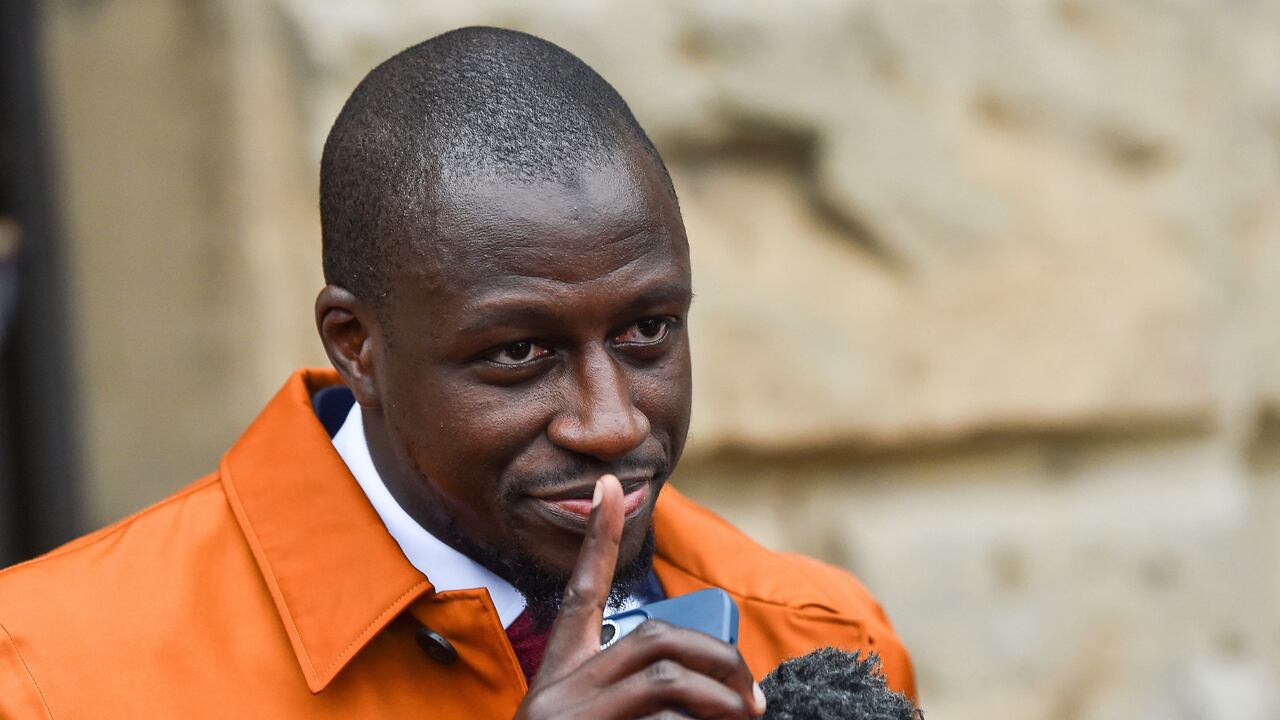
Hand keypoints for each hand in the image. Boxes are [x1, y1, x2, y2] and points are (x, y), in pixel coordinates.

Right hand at [513, 474, 765, 719]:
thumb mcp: (588, 719)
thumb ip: (633, 697)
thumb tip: (711, 690)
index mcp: (560, 677)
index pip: (580, 594)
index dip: (597, 539)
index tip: (611, 485)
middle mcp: (562, 690)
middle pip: (653, 639)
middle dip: (716, 658)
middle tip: (752, 698)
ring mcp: (573, 717)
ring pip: (666, 678)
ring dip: (720, 699)